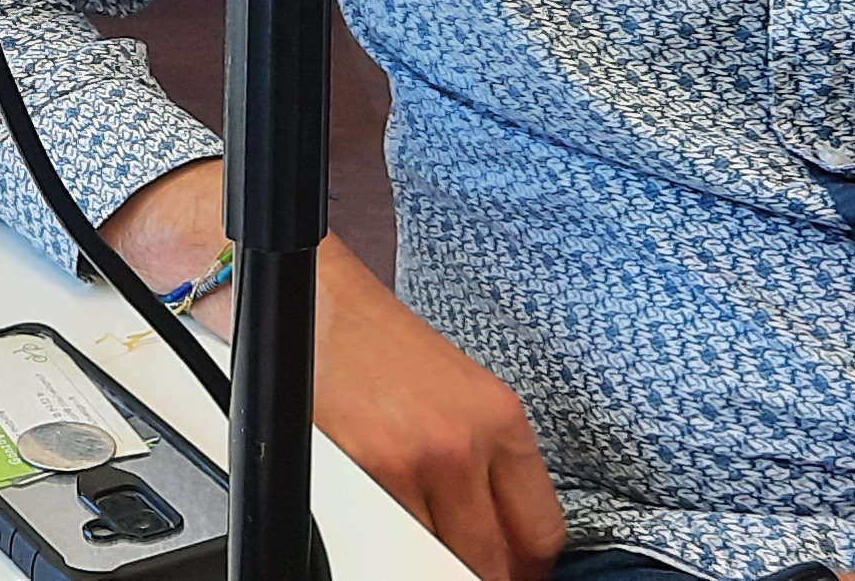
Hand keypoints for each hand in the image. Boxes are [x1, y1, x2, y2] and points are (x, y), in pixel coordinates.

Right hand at [105, 163, 567, 580]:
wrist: (312, 300)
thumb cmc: (375, 339)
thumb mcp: (460, 390)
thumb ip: (488, 460)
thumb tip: (500, 527)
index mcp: (500, 417)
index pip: (541, 532)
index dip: (527, 564)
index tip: (514, 566)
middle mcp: (463, 444)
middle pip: (493, 559)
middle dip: (482, 568)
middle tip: (466, 561)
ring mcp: (412, 464)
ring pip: (439, 561)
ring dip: (431, 557)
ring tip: (418, 534)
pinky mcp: (361, 476)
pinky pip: (389, 544)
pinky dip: (387, 543)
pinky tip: (381, 519)